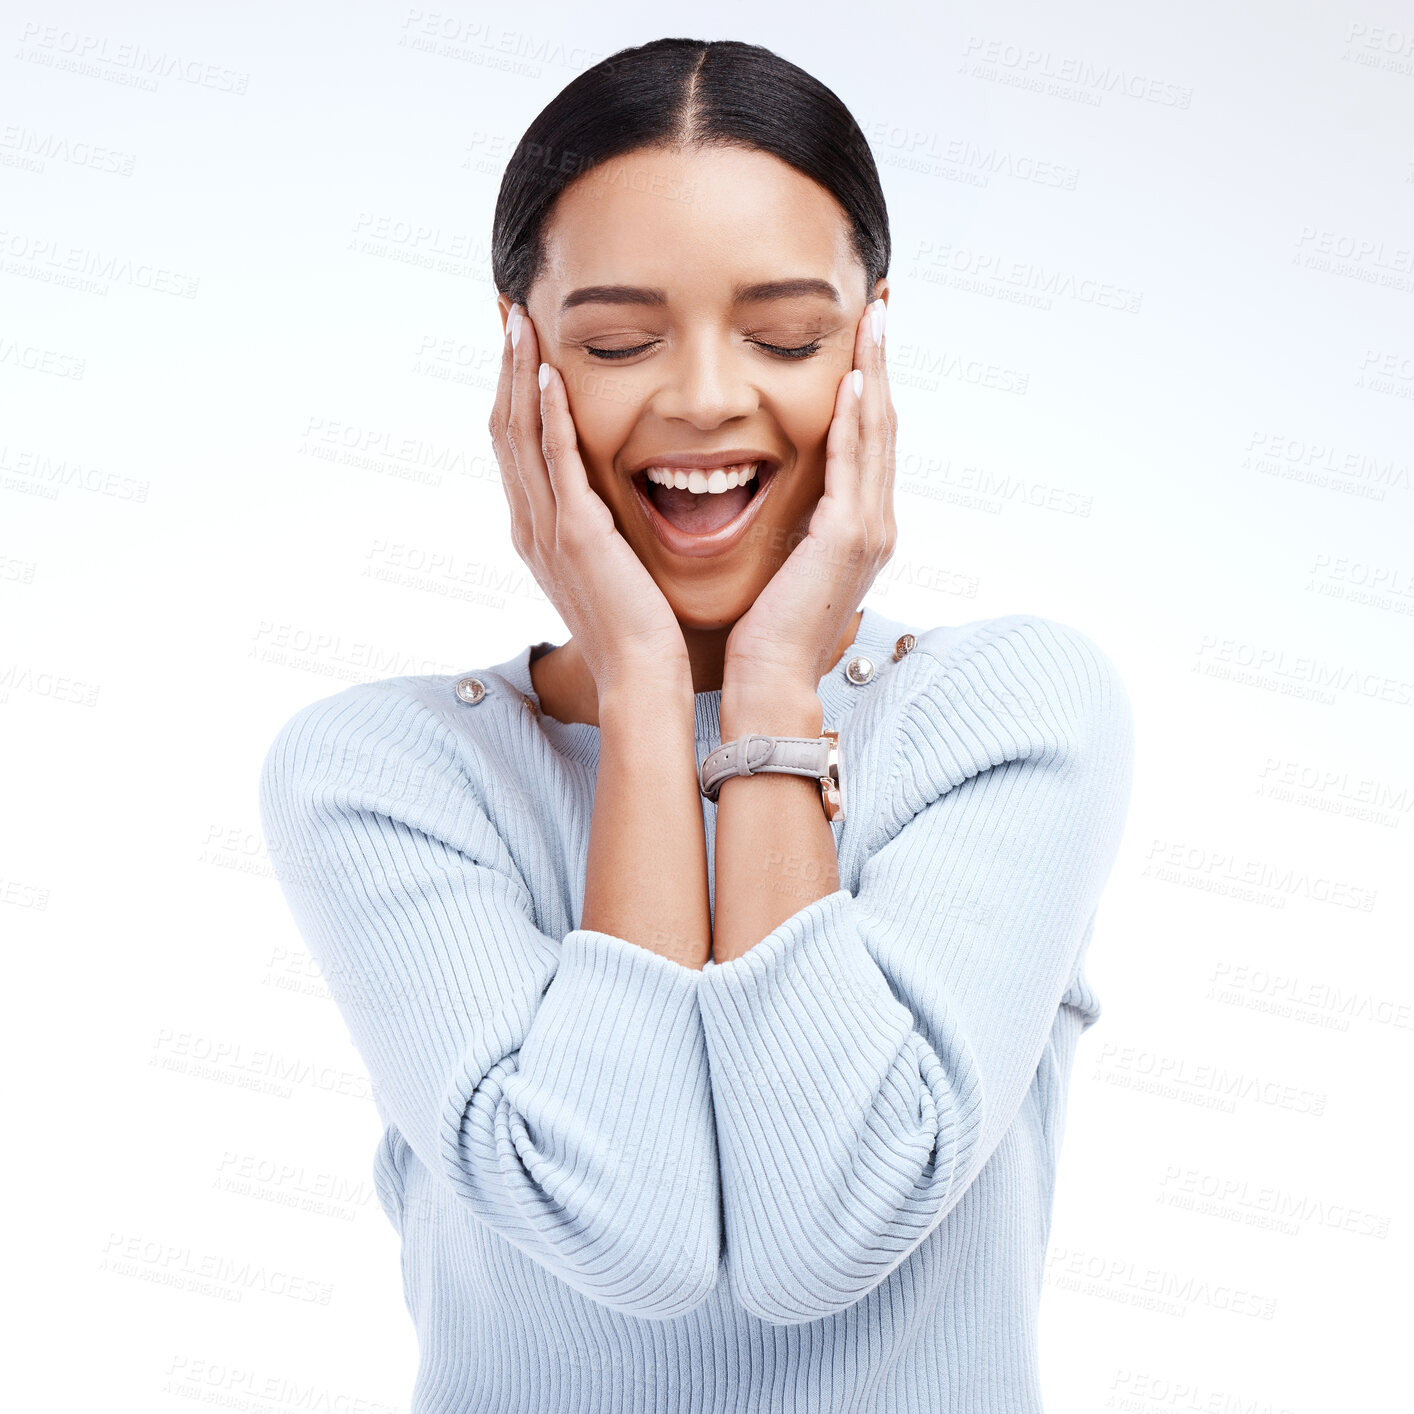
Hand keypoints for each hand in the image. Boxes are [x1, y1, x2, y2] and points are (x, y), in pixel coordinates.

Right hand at [489, 304, 690, 696]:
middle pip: (505, 428)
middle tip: (507, 309)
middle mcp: (530, 524)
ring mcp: (548, 529)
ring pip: (520, 435)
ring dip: (518, 374)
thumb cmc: (638, 626)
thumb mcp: (610, 565)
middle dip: (504, 366)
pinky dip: (549, 415)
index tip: (515, 340)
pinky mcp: (577, 534)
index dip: (511, 388)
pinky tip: (550, 373)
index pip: (514, 444)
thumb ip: (601, 527)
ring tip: (519, 320)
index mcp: (537, 530)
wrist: (641, 673)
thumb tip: (611, 498)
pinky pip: (556, 462)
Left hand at [724, 298, 896, 697]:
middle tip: (877, 310)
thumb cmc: (766, 630)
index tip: (862, 341)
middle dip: (881, 365)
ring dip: (875, 375)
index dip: (870, 388)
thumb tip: (782, 502)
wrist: (770, 678)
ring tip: (872, 324)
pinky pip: (854, 464)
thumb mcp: (785, 565)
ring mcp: (869, 530)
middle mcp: (876, 524)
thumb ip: (794, 528)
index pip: (868, 442)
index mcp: (860, 530)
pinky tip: (852, 379)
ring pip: (877, 435)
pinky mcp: (848, 538)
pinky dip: (855, 420)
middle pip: (883, 427)